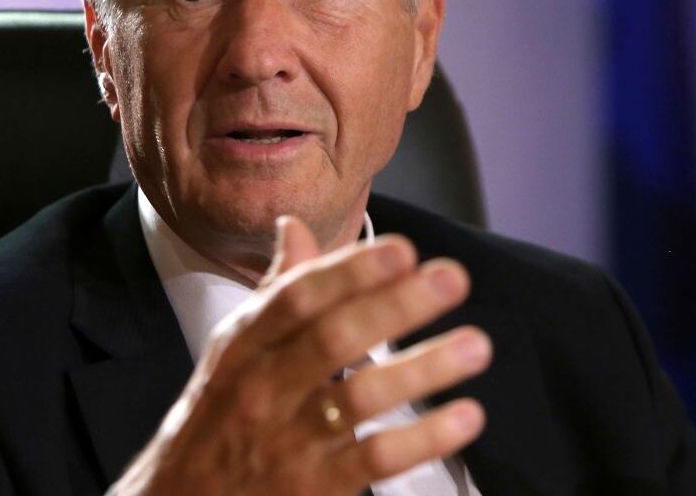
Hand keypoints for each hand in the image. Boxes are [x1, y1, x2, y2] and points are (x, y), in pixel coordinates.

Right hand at [109, 216, 492, 494]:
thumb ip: (275, 292)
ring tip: (475, 345)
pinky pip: (374, 460)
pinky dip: (424, 438)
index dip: (350, 272)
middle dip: (396, 306)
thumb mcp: (234, 352)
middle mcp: (262, 389)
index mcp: (244, 345)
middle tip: (452, 279)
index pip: (297, 298)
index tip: (402, 249)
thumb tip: (293, 225)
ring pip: (360, 397)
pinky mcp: (312, 489)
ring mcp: (287, 441)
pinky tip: (465, 416)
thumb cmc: (219, 417)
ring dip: (422, 369)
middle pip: (333, 339)